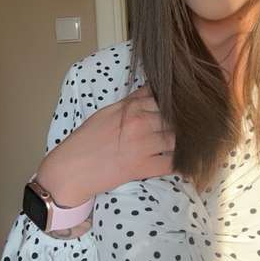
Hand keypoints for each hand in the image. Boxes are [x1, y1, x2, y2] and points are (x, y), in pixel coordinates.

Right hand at [34, 82, 175, 205]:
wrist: (70, 169)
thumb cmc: (85, 141)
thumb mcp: (106, 113)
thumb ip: (130, 102)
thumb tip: (149, 91)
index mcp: (130, 108)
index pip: (163, 99)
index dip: (174, 105)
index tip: (182, 109)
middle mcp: (139, 123)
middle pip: (173, 118)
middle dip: (182, 124)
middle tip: (189, 129)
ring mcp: (142, 145)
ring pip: (176, 139)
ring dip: (183, 142)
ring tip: (189, 146)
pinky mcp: (142, 167)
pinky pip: (170, 164)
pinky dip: (179, 164)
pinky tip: (183, 164)